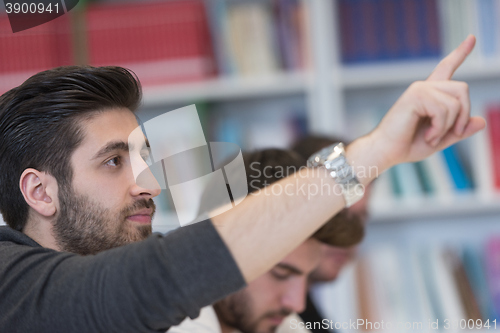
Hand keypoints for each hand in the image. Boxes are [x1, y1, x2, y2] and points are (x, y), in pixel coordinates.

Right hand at [369, 35, 485, 168]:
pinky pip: (443, 110)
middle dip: (463, 114)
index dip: (460, 53)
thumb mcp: (440, 139)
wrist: (386, 151)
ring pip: (455, 103)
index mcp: (430, 94)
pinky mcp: (415, 96)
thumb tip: (482, 121)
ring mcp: (419, 89)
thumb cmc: (407, 145)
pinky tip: (428, 135)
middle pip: (462, 88)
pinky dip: (439, 128)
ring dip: (448, 126)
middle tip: (454, 133)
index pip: (447, 68)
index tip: (471, 38)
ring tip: (432, 137)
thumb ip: (459, 130)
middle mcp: (424, 87)